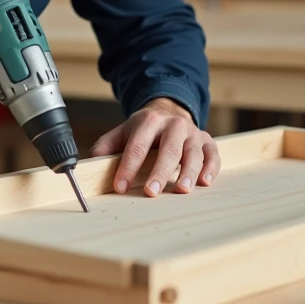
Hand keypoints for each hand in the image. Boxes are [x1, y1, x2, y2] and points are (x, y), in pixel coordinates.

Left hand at [89, 98, 220, 196]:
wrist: (169, 111)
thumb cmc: (144, 130)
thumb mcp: (123, 132)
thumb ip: (107, 146)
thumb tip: (91, 164)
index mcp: (149, 121)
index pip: (137, 146)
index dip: (128, 167)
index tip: (120, 187)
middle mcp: (174, 125)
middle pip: (168, 149)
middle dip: (160, 172)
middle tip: (151, 192)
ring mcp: (192, 133)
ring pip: (193, 153)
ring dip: (188, 172)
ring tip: (182, 190)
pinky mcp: (207, 141)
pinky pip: (213, 155)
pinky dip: (211, 168)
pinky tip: (204, 182)